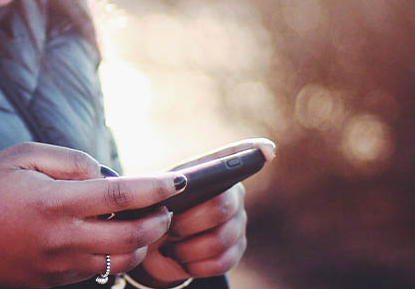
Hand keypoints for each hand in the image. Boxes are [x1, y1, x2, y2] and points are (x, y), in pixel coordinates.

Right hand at [0, 142, 186, 288]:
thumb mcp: (21, 156)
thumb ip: (69, 160)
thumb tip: (106, 174)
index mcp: (54, 202)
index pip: (121, 195)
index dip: (156, 188)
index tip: (179, 181)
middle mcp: (62, 238)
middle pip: (133, 236)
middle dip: (159, 221)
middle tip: (164, 206)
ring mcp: (61, 265)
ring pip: (123, 260)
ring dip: (142, 242)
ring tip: (142, 221)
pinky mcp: (57, 281)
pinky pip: (100, 271)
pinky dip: (116, 254)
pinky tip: (112, 236)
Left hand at [132, 138, 275, 285]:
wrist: (149, 246)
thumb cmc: (150, 212)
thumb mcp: (148, 195)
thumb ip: (162, 187)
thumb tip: (180, 183)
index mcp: (208, 172)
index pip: (233, 156)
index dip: (252, 151)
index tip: (266, 150)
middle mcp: (231, 193)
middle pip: (221, 206)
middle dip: (189, 222)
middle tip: (168, 226)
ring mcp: (237, 221)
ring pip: (221, 239)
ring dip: (188, 248)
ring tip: (171, 246)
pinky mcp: (236, 249)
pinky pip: (222, 261)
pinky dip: (196, 264)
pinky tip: (183, 260)